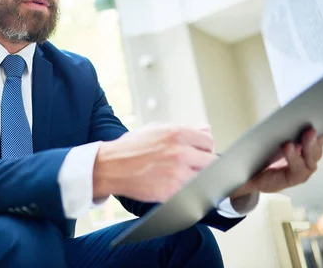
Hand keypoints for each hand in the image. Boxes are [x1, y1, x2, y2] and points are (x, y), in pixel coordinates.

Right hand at [93, 124, 216, 201]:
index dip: (203, 148)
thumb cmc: (130, 148)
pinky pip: (191, 192)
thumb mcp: (155, 130)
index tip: (196, 153)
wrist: (110, 166)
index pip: (208, 142)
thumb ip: (183, 130)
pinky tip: (173, 186)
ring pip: (204, 179)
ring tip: (181, 177)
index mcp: (177, 133)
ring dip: (196, 179)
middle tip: (191, 167)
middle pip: (212, 161)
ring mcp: (178, 173)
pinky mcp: (172, 191)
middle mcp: (181, 152)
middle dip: (203, 165)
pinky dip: (186, 191)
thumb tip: (206, 129)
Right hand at [231, 127, 322, 198]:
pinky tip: (317, 130)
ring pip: (312, 156)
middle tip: (306, 132)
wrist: (244, 184)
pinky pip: (312, 151)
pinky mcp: (300, 160)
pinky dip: (316, 141)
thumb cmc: (240, 178)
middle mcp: (292, 177)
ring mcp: (299, 169)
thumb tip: (214, 167)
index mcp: (279, 182)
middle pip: (308, 163)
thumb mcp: (235, 178)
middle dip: (308, 147)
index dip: (293, 160)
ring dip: (314, 143)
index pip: (293, 172)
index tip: (287, 146)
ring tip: (312, 128)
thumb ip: (232, 173)